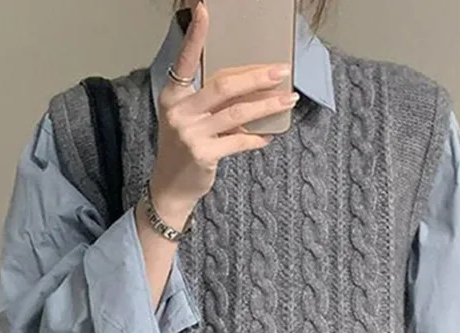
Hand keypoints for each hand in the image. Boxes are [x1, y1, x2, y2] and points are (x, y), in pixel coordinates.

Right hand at [150, 1, 297, 227]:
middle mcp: (179, 111)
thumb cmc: (183, 149)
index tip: (204, 10)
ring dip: (267, 105)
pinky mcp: (203, 155)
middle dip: (257, 77)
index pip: (186, 61)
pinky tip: (269, 136)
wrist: (170, 188)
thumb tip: (251, 87)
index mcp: (173, 96)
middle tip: (281, 71)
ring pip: (238, 112)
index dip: (195, 36)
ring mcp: (190, 134)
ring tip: (289, 100)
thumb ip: (211, 103)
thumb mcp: (188, 119)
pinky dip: (256, 138)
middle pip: (224, 85)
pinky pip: (238, 141)